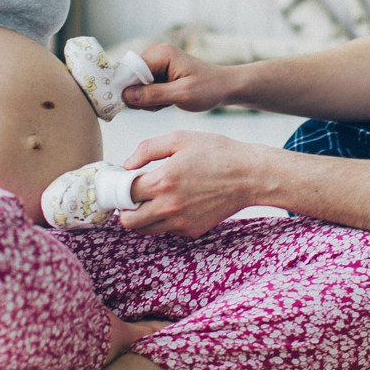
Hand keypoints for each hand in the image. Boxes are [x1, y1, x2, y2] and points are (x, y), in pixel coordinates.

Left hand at [120, 131, 272, 236]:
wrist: (250, 176)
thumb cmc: (216, 152)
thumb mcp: (180, 139)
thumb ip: (147, 149)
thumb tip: (126, 165)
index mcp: (163, 181)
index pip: (124, 193)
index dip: (119, 186)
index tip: (122, 180)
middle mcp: (169, 206)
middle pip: (128, 221)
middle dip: (125, 208)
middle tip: (132, 195)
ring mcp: (181, 222)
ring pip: (145, 230)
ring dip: (141, 217)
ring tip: (150, 200)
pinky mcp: (192, 230)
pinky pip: (166, 230)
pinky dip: (163, 220)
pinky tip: (173, 203)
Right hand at [122, 43, 237, 112]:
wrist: (224, 87)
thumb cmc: (208, 88)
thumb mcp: (182, 94)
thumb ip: (153, 95)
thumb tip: (125, 95)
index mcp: (162, 54)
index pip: (131, 69)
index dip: (129, 88)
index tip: (140, 105)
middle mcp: (156, 54)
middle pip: (130, 77)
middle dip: (140, 96)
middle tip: (160, 104)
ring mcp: (156, 63)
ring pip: (135, 85)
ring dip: (147, 99)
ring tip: (167, 102)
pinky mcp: (157, 72)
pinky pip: (143, 88)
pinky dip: (152, 99)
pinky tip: (166, 101)